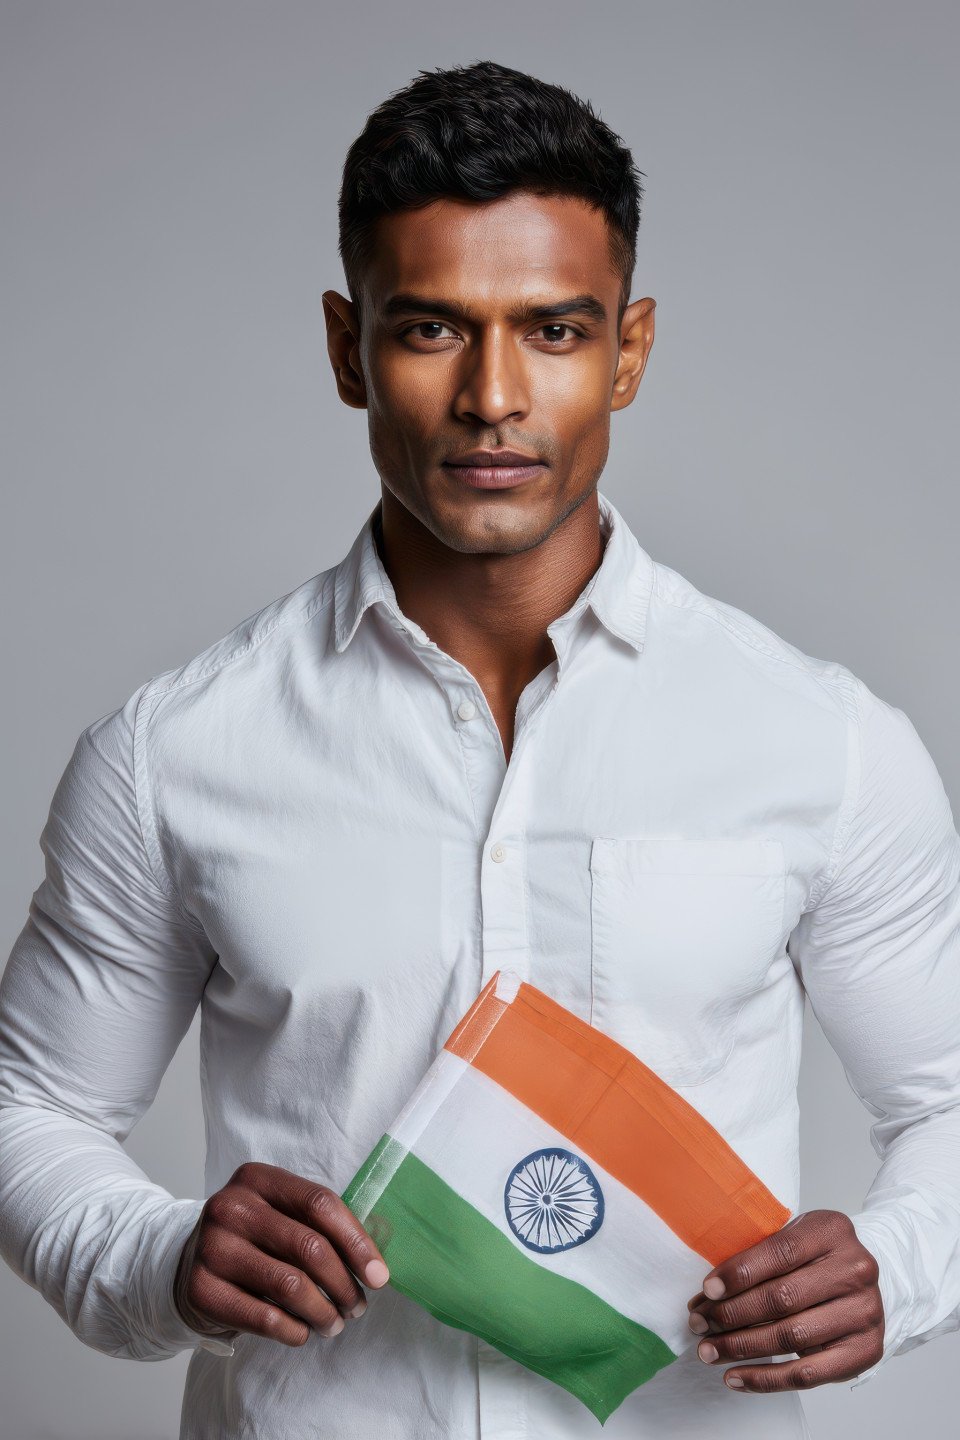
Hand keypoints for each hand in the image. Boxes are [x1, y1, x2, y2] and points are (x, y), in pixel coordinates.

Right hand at [173, 1162, 390, 1346]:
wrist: (188, 1264)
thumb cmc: (253, 1239)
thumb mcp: (280, 1215)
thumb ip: (320, 1226)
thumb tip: (375, 1265)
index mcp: (258, 1178)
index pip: (320, 1204)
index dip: (357, 1242)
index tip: (379, 1276)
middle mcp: (231, 1206)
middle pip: (309, 1246)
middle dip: (344, 1284)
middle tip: (357, 1307)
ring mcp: (212, 1247)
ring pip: (290, 1285)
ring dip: (323, 1312)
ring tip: (335, 1324)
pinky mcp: (201, 1289)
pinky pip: (264, 1318)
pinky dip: (294, 1330)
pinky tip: (303, 1332)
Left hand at [686, 1209, 883, 1390]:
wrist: (866, 1281)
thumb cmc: (816, 1257)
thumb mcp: (794, 1236)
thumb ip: (759, 1255)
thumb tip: (709, 1293)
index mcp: (831, 1231)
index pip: (779, 1253)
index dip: (739, 1274)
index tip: (707, 1290)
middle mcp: (854, 1270)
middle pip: (782, 1298)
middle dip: (732, 1314)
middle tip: (699, 1322)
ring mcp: (864, 1312)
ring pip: (790, 1337)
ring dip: (742, 1347)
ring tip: (709, 1351)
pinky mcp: (864, 1351)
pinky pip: (808, 1374)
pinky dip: (766, 1379)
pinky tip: (736, 1377)